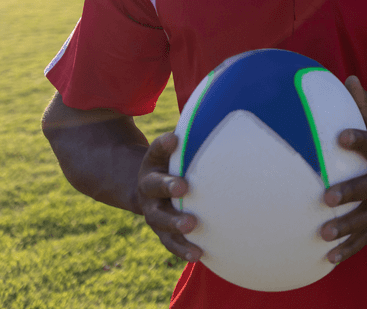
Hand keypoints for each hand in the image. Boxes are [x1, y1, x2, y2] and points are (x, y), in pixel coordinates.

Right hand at [136, 132, 202, 261]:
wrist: (147, 190)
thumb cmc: (174, 164)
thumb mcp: (174, 150)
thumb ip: (189, 138)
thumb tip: (219, 112)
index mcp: (153, 164)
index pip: (156, 151)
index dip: (164, 144)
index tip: (174, 138)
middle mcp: (148, 188)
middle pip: (155, 187)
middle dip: (168, 186)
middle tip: (183, 187)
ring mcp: (154, 211)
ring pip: (160, 219)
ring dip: (175, 223)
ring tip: (191, 226)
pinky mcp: (162, 231)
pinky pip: (170, 242)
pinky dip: (182, 249)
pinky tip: (199, 254)